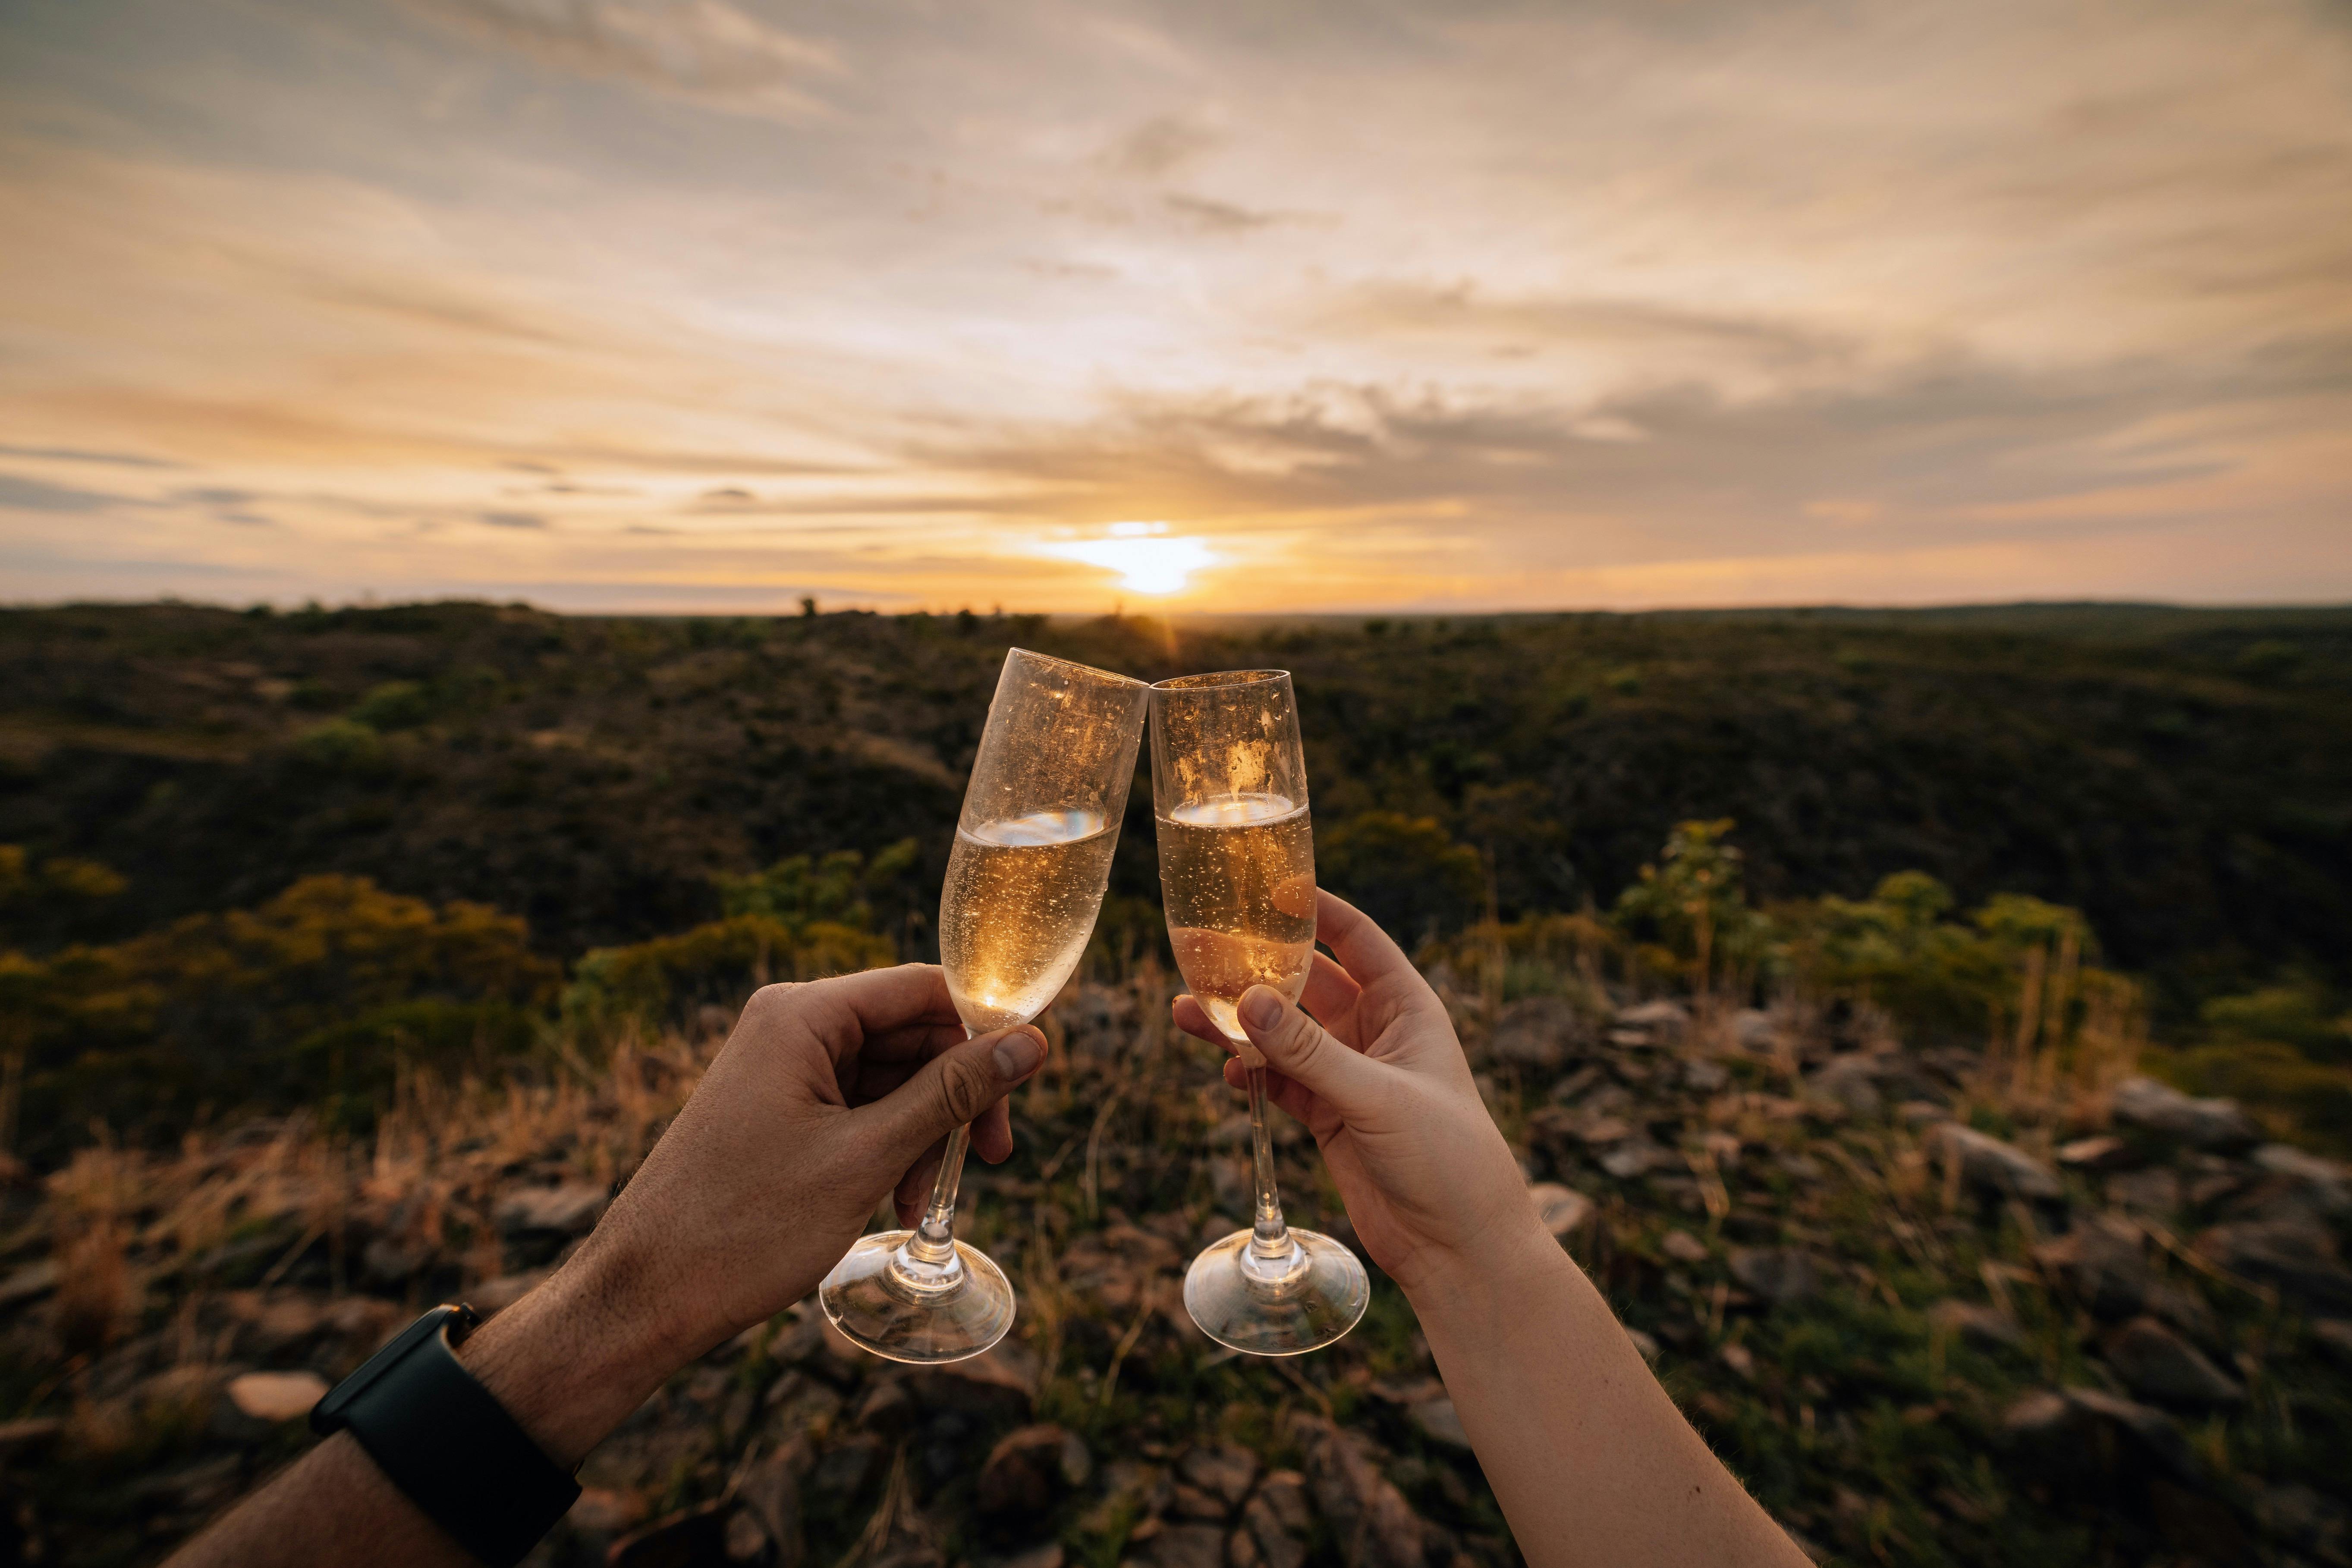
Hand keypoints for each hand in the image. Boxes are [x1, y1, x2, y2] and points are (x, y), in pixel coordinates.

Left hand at [467, 964, 1045, 1461]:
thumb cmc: (746, 1226)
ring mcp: (780, 1070)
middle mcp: (789, 1027)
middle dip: (956, 1095)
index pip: (925, 990)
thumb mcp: (866, 1156)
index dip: (985, 1032)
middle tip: (991, 1158)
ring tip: (922, 1200)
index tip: (1026, 1086)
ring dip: (923, 1132)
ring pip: (890, 1077)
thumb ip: (953, 1093)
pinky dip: (888, 1148)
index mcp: (802, 1016)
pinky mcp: (776, 1111)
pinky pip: (857, 1108)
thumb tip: (1032, 1042)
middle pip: (912, 1034)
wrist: (646, 1295)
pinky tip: (894, 1198)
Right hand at [1172, 891, 1542, 1295]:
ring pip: (1284, 1035)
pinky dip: (1251, 1073)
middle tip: (1201, 954)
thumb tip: (1246, 1001)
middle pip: (1307, 984)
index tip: (1268, 887)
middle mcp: (1376, 1034)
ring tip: (1186, 1013)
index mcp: (1407, 1008)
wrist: (1460, 1246)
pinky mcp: (1329, 1118)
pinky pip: (1280, 1081)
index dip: (1316, 910)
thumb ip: (1308, 1052)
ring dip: (1241, 1025)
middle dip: (1258, 970)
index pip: (1357, 939)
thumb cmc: (1446, 1157)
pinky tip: (1225, 1071)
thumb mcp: (1376, 1096)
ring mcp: (1350, 1077)